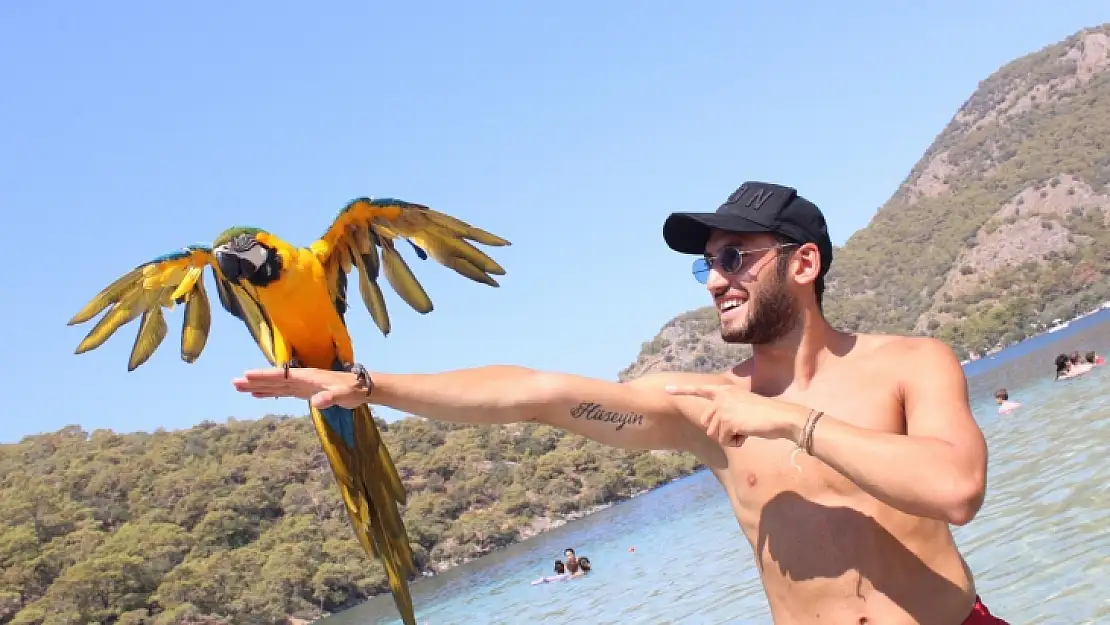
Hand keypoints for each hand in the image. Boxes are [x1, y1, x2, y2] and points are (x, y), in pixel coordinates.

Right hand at [232, 368, 365, 408]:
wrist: (363, 388)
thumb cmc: (354, 389)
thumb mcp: (344, 394)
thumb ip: (331, 397)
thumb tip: (316, 402)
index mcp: (308, 376)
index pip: (282, 376)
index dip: (264, 376)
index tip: (246, 375)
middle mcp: (302, 378)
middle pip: (274, 379)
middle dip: (255, 381)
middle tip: (235, 383)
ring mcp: (303, 385)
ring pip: (276, 385)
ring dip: (259, 386)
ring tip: (241, 388)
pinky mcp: (305, 392)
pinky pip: (283, 392)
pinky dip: (271, 393)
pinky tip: (260, 395)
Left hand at [665, 384, 806, 446]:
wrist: (780, 416)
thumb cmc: (766, 413)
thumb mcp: (743, 405)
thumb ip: (727, 410)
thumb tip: (712, 426)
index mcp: (724, 390)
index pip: (699, 390)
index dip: (682, 391)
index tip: (666, 389)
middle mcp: (721, 397)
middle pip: (706, 423)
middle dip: (721, 431)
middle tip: (741, 427)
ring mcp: (723, 409)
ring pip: (714, 434)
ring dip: (729, 437)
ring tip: (746, 429)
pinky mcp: (727, 421)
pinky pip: (723, 440)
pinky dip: (735, 442)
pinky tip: (747, 434)